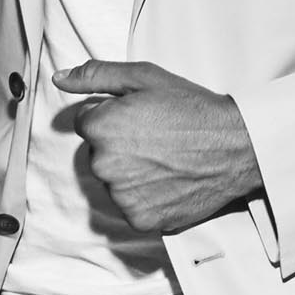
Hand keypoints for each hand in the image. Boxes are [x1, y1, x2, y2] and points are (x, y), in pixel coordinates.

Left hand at [53, 60, 263, 233]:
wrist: (236, 146)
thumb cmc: (192, 108)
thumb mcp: (145, 77)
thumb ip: (96, 75)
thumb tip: (59, 80)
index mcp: (99, 127)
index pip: (88, 123)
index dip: (115, 118)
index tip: (142, 119)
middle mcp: (103, 164)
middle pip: (99, 155)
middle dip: (120, 147)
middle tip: (157, 139)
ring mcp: (121, 196)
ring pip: (115, 183)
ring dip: (132, 174)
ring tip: (166, 161)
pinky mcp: (140, 219)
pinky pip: (131, 208)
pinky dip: (146, 198)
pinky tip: (169, 181)